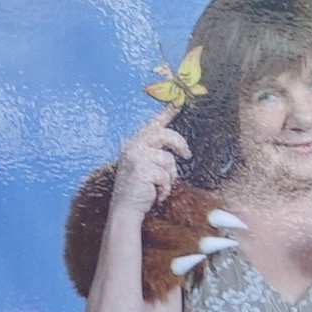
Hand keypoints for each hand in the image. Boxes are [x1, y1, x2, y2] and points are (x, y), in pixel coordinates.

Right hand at [108, 105, 189, 226]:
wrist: (124, 210)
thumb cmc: (137, 189)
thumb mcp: (143, 166)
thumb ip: (154, 153)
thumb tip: (175, 148)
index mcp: (134, 143)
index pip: (153, 123)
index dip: (167, 111)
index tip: (179, 101)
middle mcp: (132, 146)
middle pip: (164, 134)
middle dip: (179, 144)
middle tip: (187, 154)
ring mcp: (136, 157)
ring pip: (168, 160)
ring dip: (169, 177)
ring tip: (160, 187)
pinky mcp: (142, 169)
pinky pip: (166, 176)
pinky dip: (165, 189)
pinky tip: (156, 196)